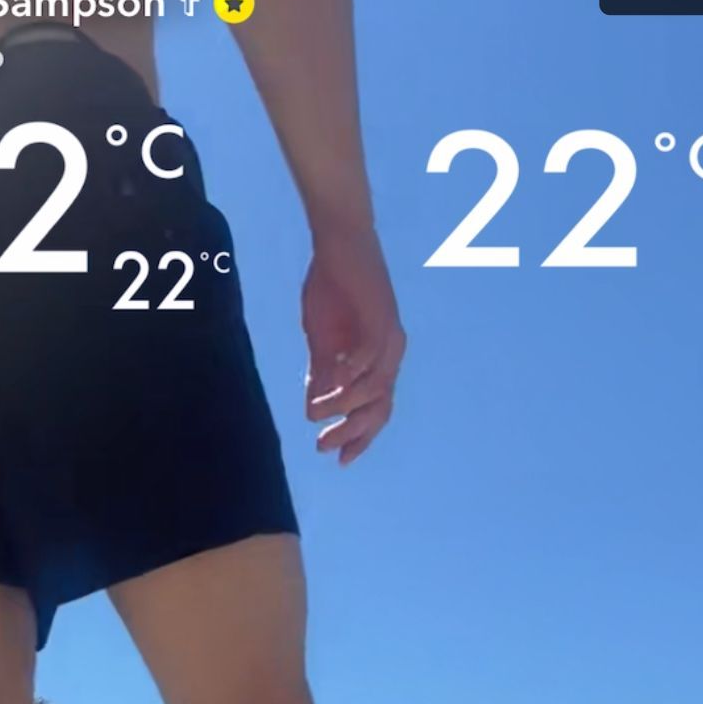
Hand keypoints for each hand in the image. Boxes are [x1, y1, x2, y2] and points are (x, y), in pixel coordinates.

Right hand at [302, 224, 405, 464]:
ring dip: (344, 406)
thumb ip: (320, 375)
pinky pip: (370, 359)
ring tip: (316, 413)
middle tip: (322, 445)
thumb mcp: (320, 341)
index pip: (376, 411)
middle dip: (351, 431)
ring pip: (375, 389)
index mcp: (378, 362)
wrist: (336, 244)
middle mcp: (390, 354)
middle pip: (379, 408)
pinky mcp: (381, 319)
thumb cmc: (330, 288)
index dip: (359, 438)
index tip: (337, 460)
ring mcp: (389, 337)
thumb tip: (312, 412)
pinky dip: (350, 376)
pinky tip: (329, 385)